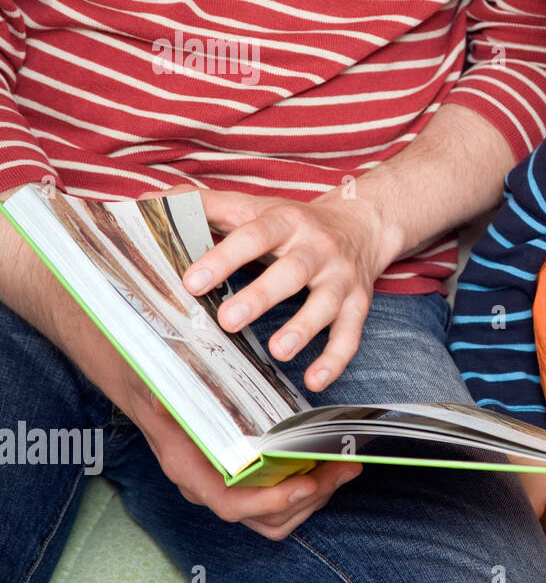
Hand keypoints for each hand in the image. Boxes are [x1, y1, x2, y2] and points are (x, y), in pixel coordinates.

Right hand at [78, 303, 361, 539]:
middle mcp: (208, 485)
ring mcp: (227, 485)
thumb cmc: (158, 374)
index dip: (270, 501)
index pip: (231, 504)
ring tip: (347, 464)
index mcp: (189, 466)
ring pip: (277, 515)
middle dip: (311, 497)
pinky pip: (279, 498)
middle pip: (265, 517)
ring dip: (317, 494)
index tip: (306, 484)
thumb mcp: (165, 378)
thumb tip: (184, 399)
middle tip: (345, 466)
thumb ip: (179, 393)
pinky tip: (331, 460)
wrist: (146, 374)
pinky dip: (309, 486)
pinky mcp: (245, 477)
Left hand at [173, 186, 402, 391]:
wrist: (363, 224)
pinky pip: (351, 334)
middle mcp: (318, 248)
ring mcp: (341, 277)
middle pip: (293, 271)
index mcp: (286, 222)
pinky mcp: (359, 303)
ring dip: (304, 327)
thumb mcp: (253, 207)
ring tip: (278, 351)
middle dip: (262, 296)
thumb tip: (145, 202)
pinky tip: (315, 380)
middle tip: (228, 321)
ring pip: (326, 303)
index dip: (225, 258)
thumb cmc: (294, 222)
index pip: (255, 235)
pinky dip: (336, 359)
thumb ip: (203, 205)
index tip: (192, 282)